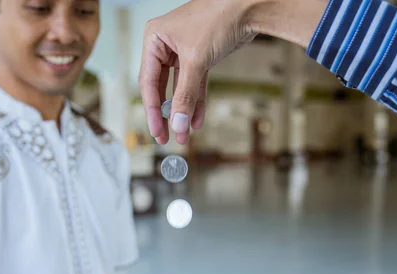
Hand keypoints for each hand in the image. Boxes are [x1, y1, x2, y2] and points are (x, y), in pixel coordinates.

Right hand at [139, 0, 259, 144]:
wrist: (248, 6)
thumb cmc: (218, 17)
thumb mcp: (196, 60)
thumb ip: (185, 95)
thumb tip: (178, 123)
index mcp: (154, 39)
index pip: (148, 81)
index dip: (152, 110)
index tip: (156, 131)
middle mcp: (165, 45)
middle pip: (161, 88)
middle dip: (167, 114)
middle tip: (166, 137)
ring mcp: (182, 52)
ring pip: (179, 89)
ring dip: (183, 111)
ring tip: (183, 134)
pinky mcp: (200, 57)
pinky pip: (194, 85)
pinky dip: (196, 101)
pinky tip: (197, 120)